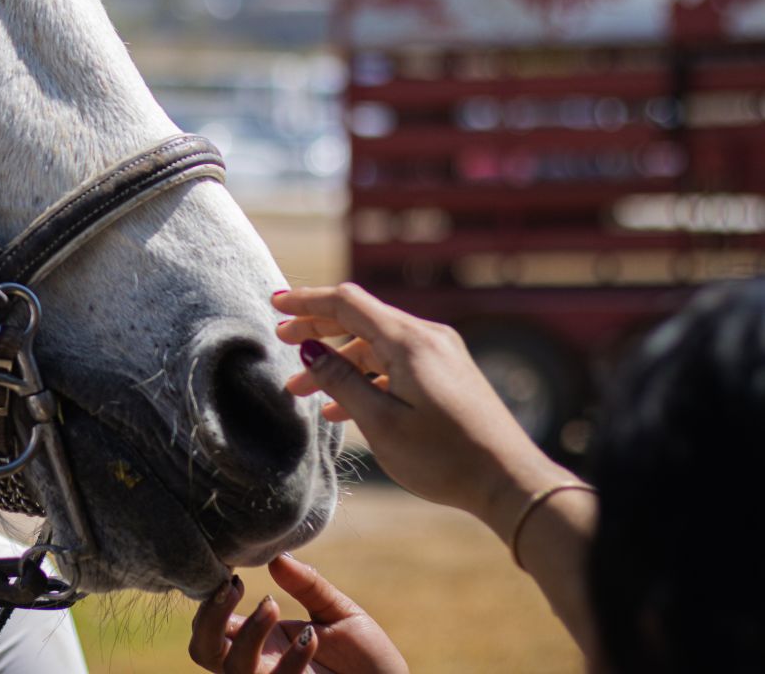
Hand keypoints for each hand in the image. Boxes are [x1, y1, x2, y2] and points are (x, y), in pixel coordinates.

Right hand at [189, 554, 406, 673]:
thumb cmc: (366, 657)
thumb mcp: (338, 612)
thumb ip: (308, 585)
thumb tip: (277, 556)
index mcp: (261, 642)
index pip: (212, 625)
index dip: (210, 600)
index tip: (233, 574)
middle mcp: (259, 667)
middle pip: (203, 650)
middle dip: (210, 618)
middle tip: (236, 587)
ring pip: (233, 669)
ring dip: (248, 633)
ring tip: (273, 606)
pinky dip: (290, 659)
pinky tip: (311, 638)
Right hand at [273, 284, 575, 531]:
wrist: (509, 482)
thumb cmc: (443, 457)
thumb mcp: (381, 422)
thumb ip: (340, 381)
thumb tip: (309, 350)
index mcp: (409, 341)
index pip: (347, 302)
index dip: (307, 301)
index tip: (275, 306)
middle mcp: (427, 338)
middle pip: (361, 319)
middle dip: (317, 329)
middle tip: (281, 341)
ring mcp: (441, 355)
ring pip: (376, 345)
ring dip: (338, 362)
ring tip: (303, 391)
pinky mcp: (448, 375)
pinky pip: (395, 363)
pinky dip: (364, 375)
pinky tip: (343, 406)